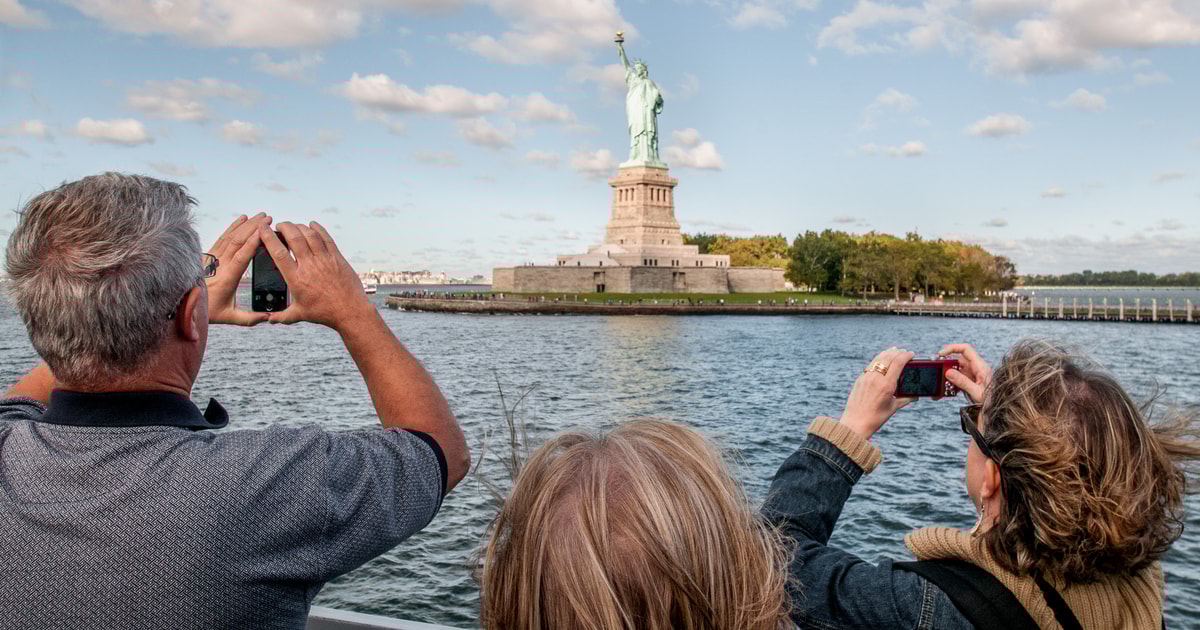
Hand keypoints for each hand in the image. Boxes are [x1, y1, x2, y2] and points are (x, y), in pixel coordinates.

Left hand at [206, 213, 271, 325]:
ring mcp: (213, 259)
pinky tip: (242, 219)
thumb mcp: (229, 317)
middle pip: (238, 241)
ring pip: (231, 237)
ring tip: (260, 216)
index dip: (253, 243)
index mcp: (227, 279)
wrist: (183, 303)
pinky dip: (233, 227)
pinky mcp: (209, 255)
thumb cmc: (208, 310)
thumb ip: (249, 318)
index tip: (265, 232)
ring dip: (246, 225)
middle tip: (268, 218)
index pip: (242, 257)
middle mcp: (219, 266)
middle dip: (254, 228)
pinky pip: (223, 238)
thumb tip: (268, 317)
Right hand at [258, 222, 372, 329]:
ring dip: (300, 226)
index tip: (263, 229)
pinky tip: (313, 225)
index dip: (268, 238)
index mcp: (296, 279)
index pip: (279, 253)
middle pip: (294, 238)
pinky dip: (318, 229)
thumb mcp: (299, 315)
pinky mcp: (337, 258)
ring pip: (310, 235)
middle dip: (285, 227)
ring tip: (293, 226)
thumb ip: (281, 316)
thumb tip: (268, 319)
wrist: (349, 311)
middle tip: (279, 225)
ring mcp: (325, 260)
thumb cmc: (324, 313)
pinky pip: (326, 238)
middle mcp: (310, 266)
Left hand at [840, 347, 917, 441]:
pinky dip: (878, 360)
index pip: (898, 363)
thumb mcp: (893, 408)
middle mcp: (875, 378)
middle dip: (898, 352)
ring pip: (878, 359)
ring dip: (887, 353)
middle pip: (888, 357)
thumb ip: (906, 399)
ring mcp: (866, 377)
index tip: (912, 354)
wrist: (855, 423)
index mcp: (886, 385)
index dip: (906, 356)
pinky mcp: (859, 379)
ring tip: (894, 351)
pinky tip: (882, 360)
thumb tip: (916, 396)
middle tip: (904, 352)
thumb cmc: (876, 418)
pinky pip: (870, 365)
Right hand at [939, 344, 991, 403]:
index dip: (952, 348)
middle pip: (958, 360)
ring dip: (948, 376)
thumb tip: (948, 372)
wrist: (1000, 407)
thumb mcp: (977, 392)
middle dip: (946, 365)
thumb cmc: (993, 400)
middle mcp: (976, 368)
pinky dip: (951, 383)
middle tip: (937, 373)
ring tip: (941, 385)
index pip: (965, 349)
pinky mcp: (970, 382)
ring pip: (956, 370)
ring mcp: (973, 375)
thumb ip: (963, 382)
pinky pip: (958, 378)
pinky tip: (946, 390)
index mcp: (980, 366)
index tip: (941, 354)